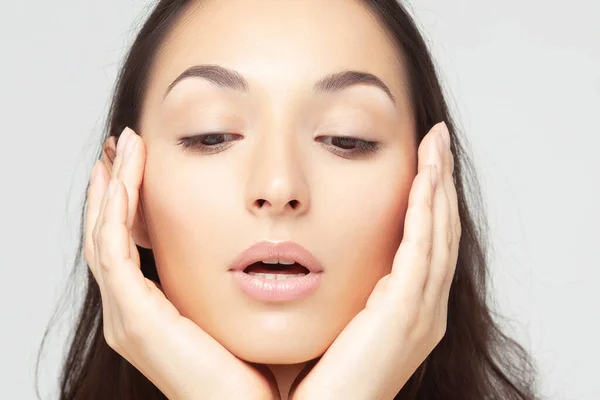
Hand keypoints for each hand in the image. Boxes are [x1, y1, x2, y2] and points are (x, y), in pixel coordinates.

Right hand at [84, 127, 279, 399]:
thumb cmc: (248, 368)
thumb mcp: (230, 310)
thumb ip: (227, 280)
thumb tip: (251, 244)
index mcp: (151, 310)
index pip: (128, 245)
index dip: (129, 203)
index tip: (140, 164)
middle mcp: (131, 312)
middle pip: (109, 236)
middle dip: (114, 188)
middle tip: (123, 146)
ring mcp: (128, 316)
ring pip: (105, 237)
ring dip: (111, 190)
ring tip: (123, 149)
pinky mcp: (136, 319)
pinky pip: (113, 252)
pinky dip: (114, 212)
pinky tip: (123, 179)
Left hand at [288, 122, 460, 399]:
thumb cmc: (320, 377)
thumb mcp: (340, 320)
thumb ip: (347, 290)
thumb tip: (323, 255)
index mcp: (409, 308)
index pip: (426, 240)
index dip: (428, 199)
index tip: (423, 160)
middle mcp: (424, 307)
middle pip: (441, 230)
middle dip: (441, 181)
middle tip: (437, 138)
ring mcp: (421, 311)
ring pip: (439, 233)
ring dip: (439, 186)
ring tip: (435, 144)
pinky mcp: (407, 313)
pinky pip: (422, 250)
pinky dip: (426, 211)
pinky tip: (425, 177)